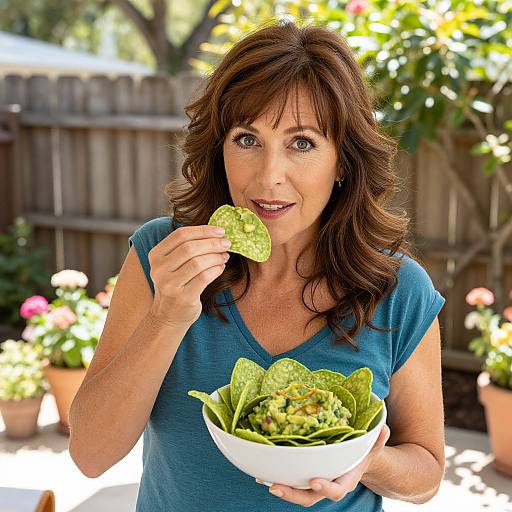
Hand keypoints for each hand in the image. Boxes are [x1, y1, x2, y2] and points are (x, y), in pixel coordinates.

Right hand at [148, 225, 230, 327]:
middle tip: (226, 243)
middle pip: (190, 248)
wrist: (169, 316)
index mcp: (155, 255)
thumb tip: (215, 232)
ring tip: (225, 256)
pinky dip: (216, 269)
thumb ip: (186, 247)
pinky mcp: (183, 297)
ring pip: (199, 262)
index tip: (220, 231)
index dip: (203, 230)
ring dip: (216, 257)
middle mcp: (159, 269)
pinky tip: (221, 267)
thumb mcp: (172, 264)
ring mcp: (169, 284)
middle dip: (212, 243)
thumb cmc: (176, 284)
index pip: (180, 235)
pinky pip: (205, 277)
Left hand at [256, 424, 389, 506]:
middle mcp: (327, 485)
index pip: (336, 490)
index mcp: (345, 480)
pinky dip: (276, 475)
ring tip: (263, 479)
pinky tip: (261, 471)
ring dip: (280, 486)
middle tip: (275, 486)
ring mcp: (314, 483)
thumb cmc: (364, 452)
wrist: (357, 460)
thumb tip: (382, 428)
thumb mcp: (373, 446)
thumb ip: (377, 440)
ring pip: (296, 491)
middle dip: (292, 494)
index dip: (325, 488)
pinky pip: (290, 480)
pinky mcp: (304, 477)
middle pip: (309, 497)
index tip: (314, 481)